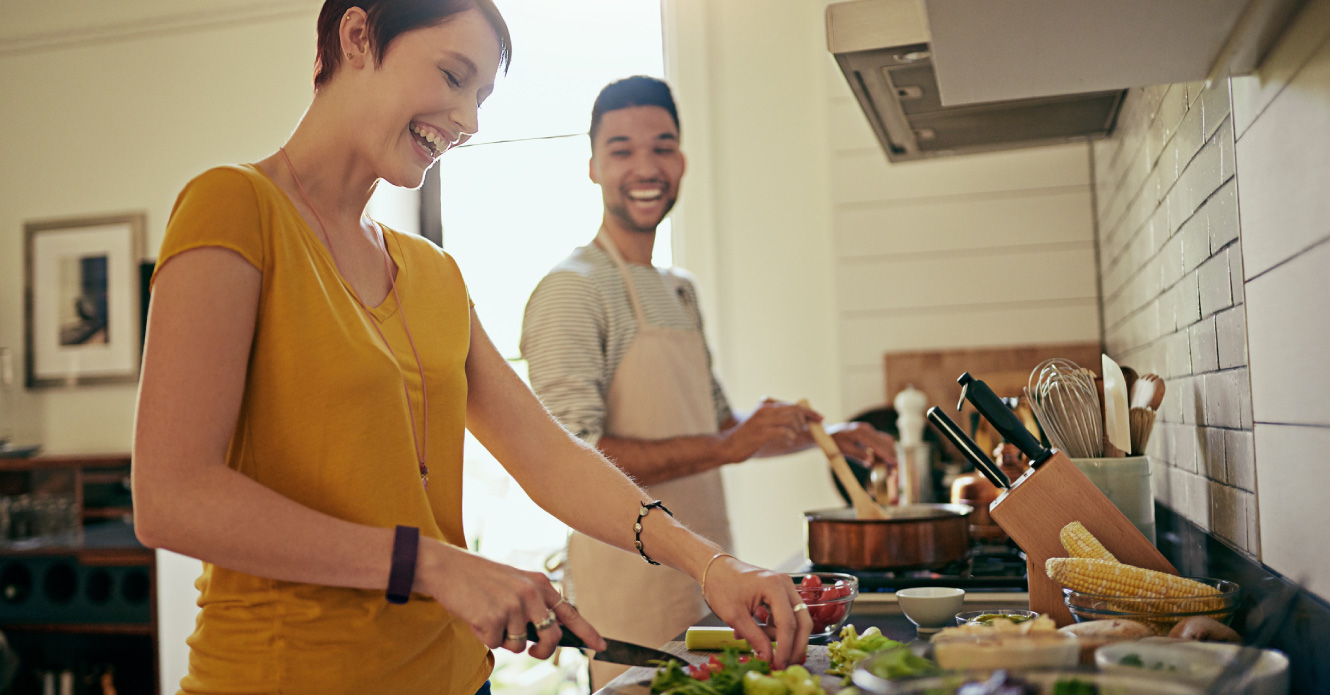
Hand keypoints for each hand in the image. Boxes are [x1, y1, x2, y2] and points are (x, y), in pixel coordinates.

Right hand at [416, 541, 606, 658]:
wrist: (447, 567)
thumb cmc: (479, 578)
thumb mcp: (514, 582)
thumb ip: (532, 604)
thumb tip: (544, 635)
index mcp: (539, 584)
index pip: (570, 612)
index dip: (587, 632)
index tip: (601, 646)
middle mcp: (531, 594)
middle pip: (551, 637)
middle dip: (542, 651)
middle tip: (532, 651)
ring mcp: (513, 607)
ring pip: (518, 645)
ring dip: (502, 638)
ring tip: (487, 615)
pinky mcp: (493, 619)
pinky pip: (495, 644)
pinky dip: (483, 637)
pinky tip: (475, 616)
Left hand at [700, 556, 811, 668]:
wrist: (716, 569)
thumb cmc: (721, 587)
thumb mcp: (734, 616)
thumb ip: (754, 638)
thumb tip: (769, 659)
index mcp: (774, 586)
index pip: (788, 623)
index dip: (786, 648)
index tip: (779, 665)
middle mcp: (786, 584)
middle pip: (802, 621)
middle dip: (795, 646)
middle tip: (784, 665)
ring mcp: (786, 587)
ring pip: (798, 620)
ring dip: (784, 638)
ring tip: (760, 643)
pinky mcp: (782, 593)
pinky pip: (788, 615)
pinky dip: (778, 629)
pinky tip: (760, 631)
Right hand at [719, 398, 819, 462]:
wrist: (726, 446)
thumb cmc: (745, 438)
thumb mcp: (760, 424)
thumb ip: (774, 419)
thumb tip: (794, 419)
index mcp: (766, 406)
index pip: (793, 405)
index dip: (809, 411)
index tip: (820, 417)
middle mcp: (765, 410)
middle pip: (795, 410)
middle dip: (805, 421)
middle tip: (804, 431)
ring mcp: (763, 421)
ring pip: (791, 420)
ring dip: (797, 430)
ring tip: (792, 437)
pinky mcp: (761, 432)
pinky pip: (783, 432)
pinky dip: (790, 437)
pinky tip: (788, 441)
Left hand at [827, 421, 897, 466]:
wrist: (827, 432)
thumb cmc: (832, 442)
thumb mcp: (842, 449)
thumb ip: (857, 454)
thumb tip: (871, 461)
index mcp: (859, 432)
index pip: (877, 445)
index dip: (887, 455)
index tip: (894, 464)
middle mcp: (866, 428)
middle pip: (885, 441)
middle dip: (891, 454)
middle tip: (896, 468)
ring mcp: (868, 429)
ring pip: (885, 440)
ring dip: (890, 452)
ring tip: (892, 465)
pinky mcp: (868, 432)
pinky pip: (880, 440)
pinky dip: (885, 449)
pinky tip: (885, 459)